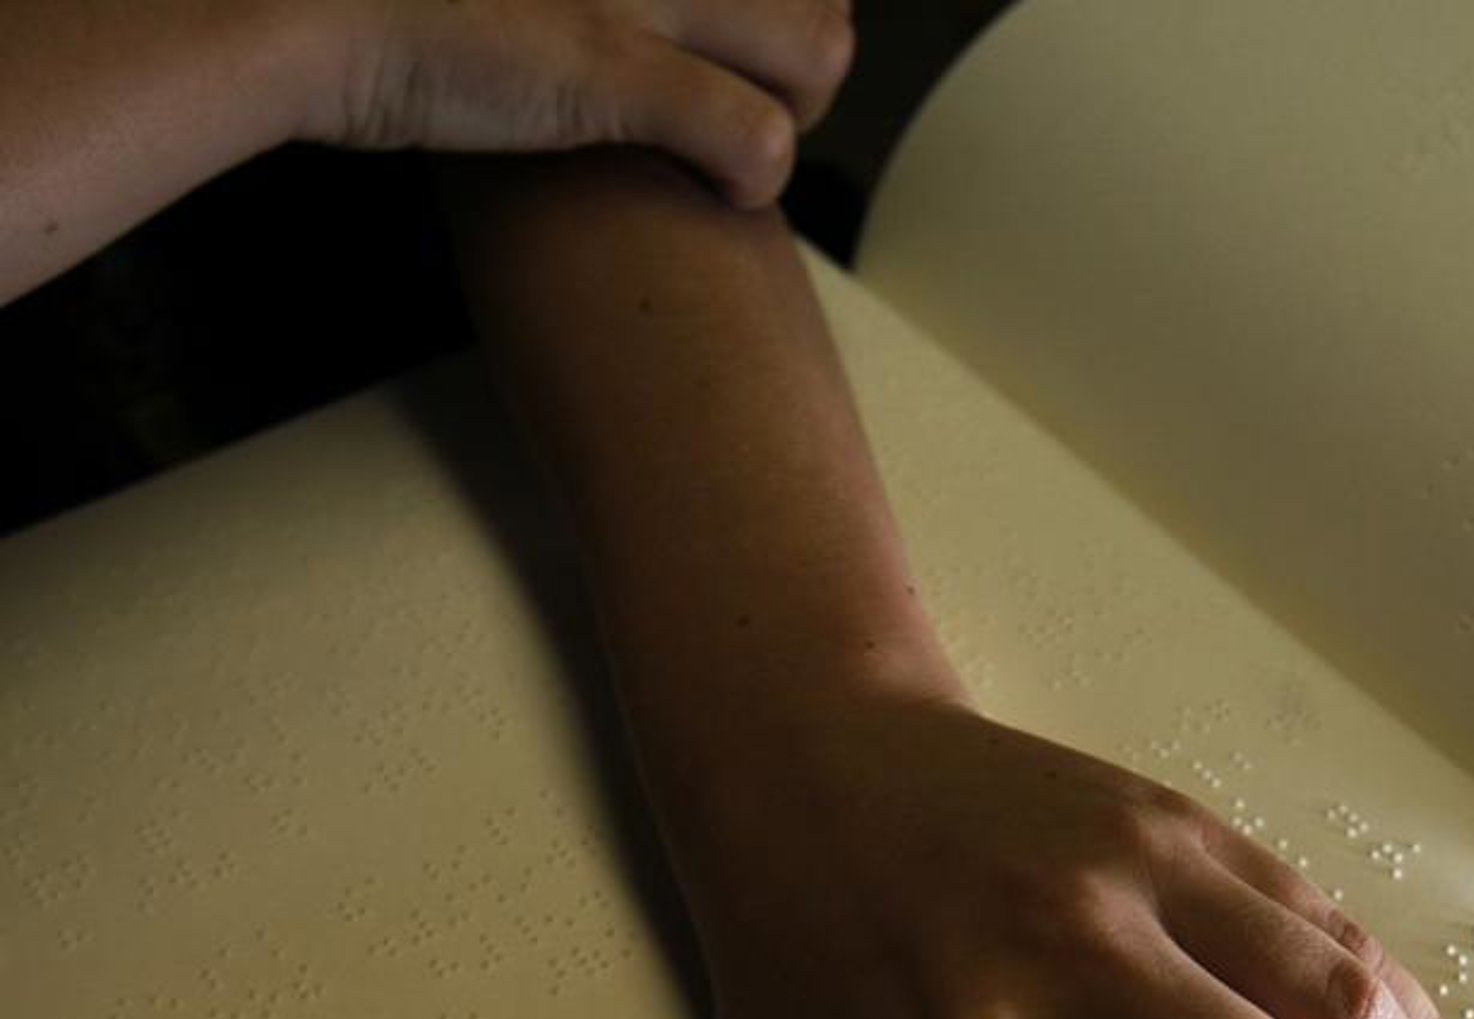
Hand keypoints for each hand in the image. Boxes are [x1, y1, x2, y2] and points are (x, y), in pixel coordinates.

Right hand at [305, 0, 854, 203]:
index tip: (739, 47)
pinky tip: (718, 195)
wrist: (305, 4)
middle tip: (753, 102)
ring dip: (798, 116)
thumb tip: (616, 20)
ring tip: (734, 149)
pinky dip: (756, 181)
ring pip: (819, 52)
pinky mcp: (617, 72)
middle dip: (806, 57)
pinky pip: (759, 137)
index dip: (782, 6)